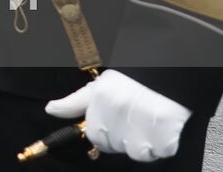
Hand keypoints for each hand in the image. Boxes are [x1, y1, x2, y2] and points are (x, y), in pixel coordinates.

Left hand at [46, 70, 191, 162]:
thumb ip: (74, 101)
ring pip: (138, 153)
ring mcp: (142, 122)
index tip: (117, 126)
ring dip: (146, 145)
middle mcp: (119, 111)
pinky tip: (164, 127)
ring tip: (150, 123)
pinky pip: (161, 152)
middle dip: (125, 139)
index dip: (107, 135)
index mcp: (101, 100)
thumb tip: (51, 110)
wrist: (171, 68)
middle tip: (136, 121)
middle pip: (116, 147)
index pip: (95, 136)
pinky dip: (165, 145)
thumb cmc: (136, 78)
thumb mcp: (101, 85)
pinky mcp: (166, 130)